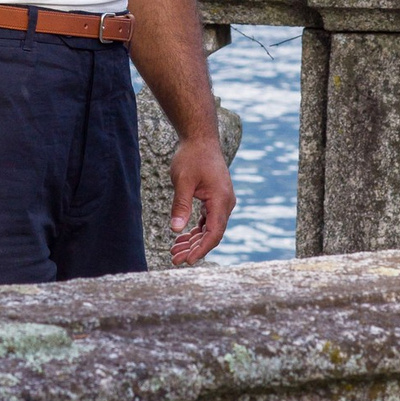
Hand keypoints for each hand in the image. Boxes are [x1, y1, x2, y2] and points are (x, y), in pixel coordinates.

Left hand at [168, 133, 234, 267]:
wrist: (200, 140)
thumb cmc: (192, 157)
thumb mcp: (182, 181)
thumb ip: (181, 205)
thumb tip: (175, 229)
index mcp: (221, 199)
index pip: (214, 232)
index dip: (201, 248)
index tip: (188, 260)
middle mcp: (225, 203)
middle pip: (212, 234)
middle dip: (194, 248)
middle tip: (174, 259)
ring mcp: (221, 202)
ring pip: (209, 229)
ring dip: (193, 241)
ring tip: (174, 251)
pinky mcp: (215, 200)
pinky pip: (207, 221)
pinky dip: (195, 231)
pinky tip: (181, 238)